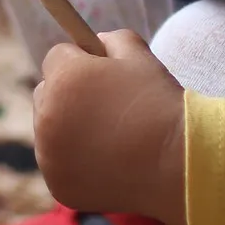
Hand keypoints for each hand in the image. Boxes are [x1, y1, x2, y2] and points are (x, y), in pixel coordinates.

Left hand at [32, 30, 187, 224]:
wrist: (179, 164)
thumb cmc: (160, 104)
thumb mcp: (139, 55)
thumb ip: (110, 40)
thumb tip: (93, 43)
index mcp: (63, 78)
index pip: (55, 57)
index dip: (80, 62)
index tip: (102, 75)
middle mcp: (47, 116)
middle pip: (45, 93)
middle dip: (67, 94)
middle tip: (105, 107)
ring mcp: (49, 155)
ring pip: (49, 130)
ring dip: (67, 128)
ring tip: (109, 136)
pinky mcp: (57, 184)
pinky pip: (58, 163)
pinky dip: (74, 162)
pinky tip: (106, 161)